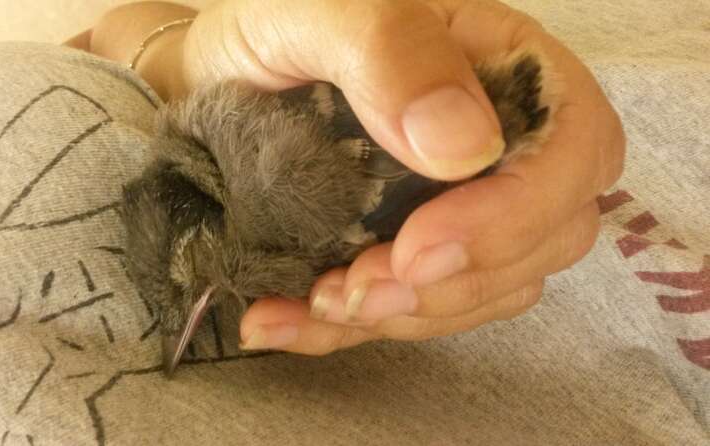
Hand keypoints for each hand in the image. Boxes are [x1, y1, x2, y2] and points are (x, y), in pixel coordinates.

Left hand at [90, 0, 624, 353]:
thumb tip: (464, 146)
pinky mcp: (411, 254)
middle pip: (545, 237)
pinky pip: (412, 312)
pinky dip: (349, 332)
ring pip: (485, 290)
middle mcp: (499, 146)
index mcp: (505, 71)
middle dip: (454, 283)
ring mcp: (461, 206)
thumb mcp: (321, 12)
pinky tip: (280, 321)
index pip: (575, 148)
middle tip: (356, 286)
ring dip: (404, 316)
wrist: (213, 80)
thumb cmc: (274, 27)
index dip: (518, 213)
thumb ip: (394, 52)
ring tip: (313, 302)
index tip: (420, 245)